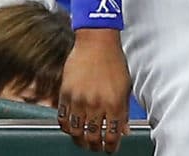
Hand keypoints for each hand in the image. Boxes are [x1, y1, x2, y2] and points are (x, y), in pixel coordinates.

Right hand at [57, 29, 131, 152]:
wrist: (97, 43)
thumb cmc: (114, 62)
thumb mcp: (125, 86)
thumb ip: (124, 110)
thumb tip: (124, 130)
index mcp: (115, 102)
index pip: (111, 135)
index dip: (111, 146)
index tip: (111, 149)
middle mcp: (96, 103)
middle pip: (92, 137)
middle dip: (95, 146)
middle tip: (97, 147)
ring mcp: (79, 100)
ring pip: (76, 132)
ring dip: (80, 141)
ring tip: (84, 141)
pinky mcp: (65, 95)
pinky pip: (63, 120)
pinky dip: (67, 128)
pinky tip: (72, 129)